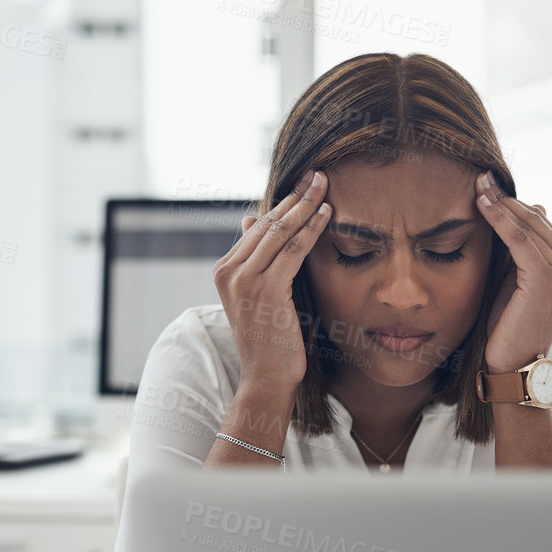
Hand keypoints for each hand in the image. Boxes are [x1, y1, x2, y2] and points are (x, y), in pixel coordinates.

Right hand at [213, 170, 331, 392]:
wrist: (266, 377)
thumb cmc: (268, 339)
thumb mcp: (257, 294)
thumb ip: (254, 258)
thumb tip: (250, 220)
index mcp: (224, 269)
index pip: (257, 227)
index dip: (282, 203)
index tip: (303, 184)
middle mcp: (228, 272)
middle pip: (267, 224)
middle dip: (295, 196)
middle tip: (318, 175)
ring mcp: (244, 281)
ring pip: (279, 232)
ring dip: (305, 205)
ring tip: (325, 186)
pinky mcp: (265, 290)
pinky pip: (292, 250)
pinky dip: (311, 229)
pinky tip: (327, 214)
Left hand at [475, 170, 551, 373]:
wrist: (512, 365)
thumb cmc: (507, 325)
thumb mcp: (514, 279)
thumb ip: (518, 249)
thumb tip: (528, 207)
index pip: (541, 225)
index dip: (513, 204)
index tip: (487, 185)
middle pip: (536, 220)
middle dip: (506, 198)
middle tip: (481, 176)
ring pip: (528, 225)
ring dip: (500, 202)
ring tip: (477, 184)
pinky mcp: (548, 277)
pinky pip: (520, 238)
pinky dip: (499, 218)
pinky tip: (481, 204)